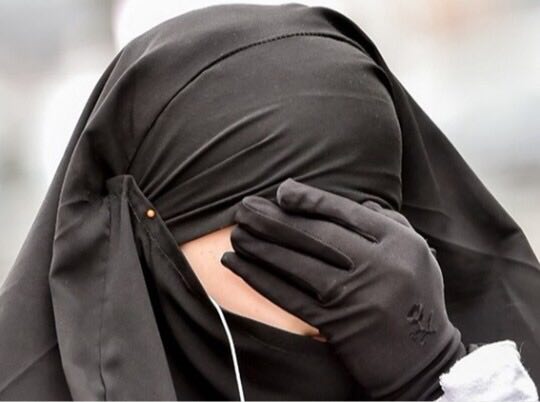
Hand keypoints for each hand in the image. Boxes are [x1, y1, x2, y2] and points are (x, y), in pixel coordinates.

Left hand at [221, 178, 464, 399]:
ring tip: (236, 232)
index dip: (309, 198)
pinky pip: (288, 296)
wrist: (424, 360)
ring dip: (259, 246)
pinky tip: (236, 264)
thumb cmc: (419, 300)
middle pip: (315, 234)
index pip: (344, 211)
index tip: (282, 191)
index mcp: (398, 242)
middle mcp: (376, 265)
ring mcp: (354, 296)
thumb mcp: (418, 255)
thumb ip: (389, 224)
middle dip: (274, 218)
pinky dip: (258, 278)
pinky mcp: (335, 323)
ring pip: (296, 263)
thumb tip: (356, 201)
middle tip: (244, 207)